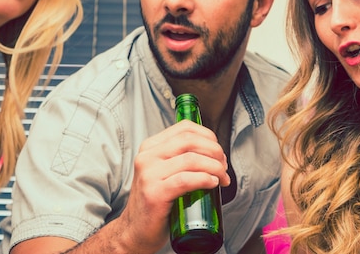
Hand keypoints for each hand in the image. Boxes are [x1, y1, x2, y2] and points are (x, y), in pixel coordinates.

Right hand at [115, 120, 230, 252]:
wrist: (136, 231)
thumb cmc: (156, 202)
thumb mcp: (163, 171)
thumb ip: (179, 157)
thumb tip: (213, 152)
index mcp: (151, 147)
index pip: (185, 127)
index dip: (208, 136)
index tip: (218, 151)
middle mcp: (147, 157)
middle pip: (190, 141)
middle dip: (215, 151)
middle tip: (223, 166)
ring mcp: (149, 175)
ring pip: (191, 159)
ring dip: (215, 167)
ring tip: (222, 177)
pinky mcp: (154, 194)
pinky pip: (186, 180)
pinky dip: (205, 179)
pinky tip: (213, 183)